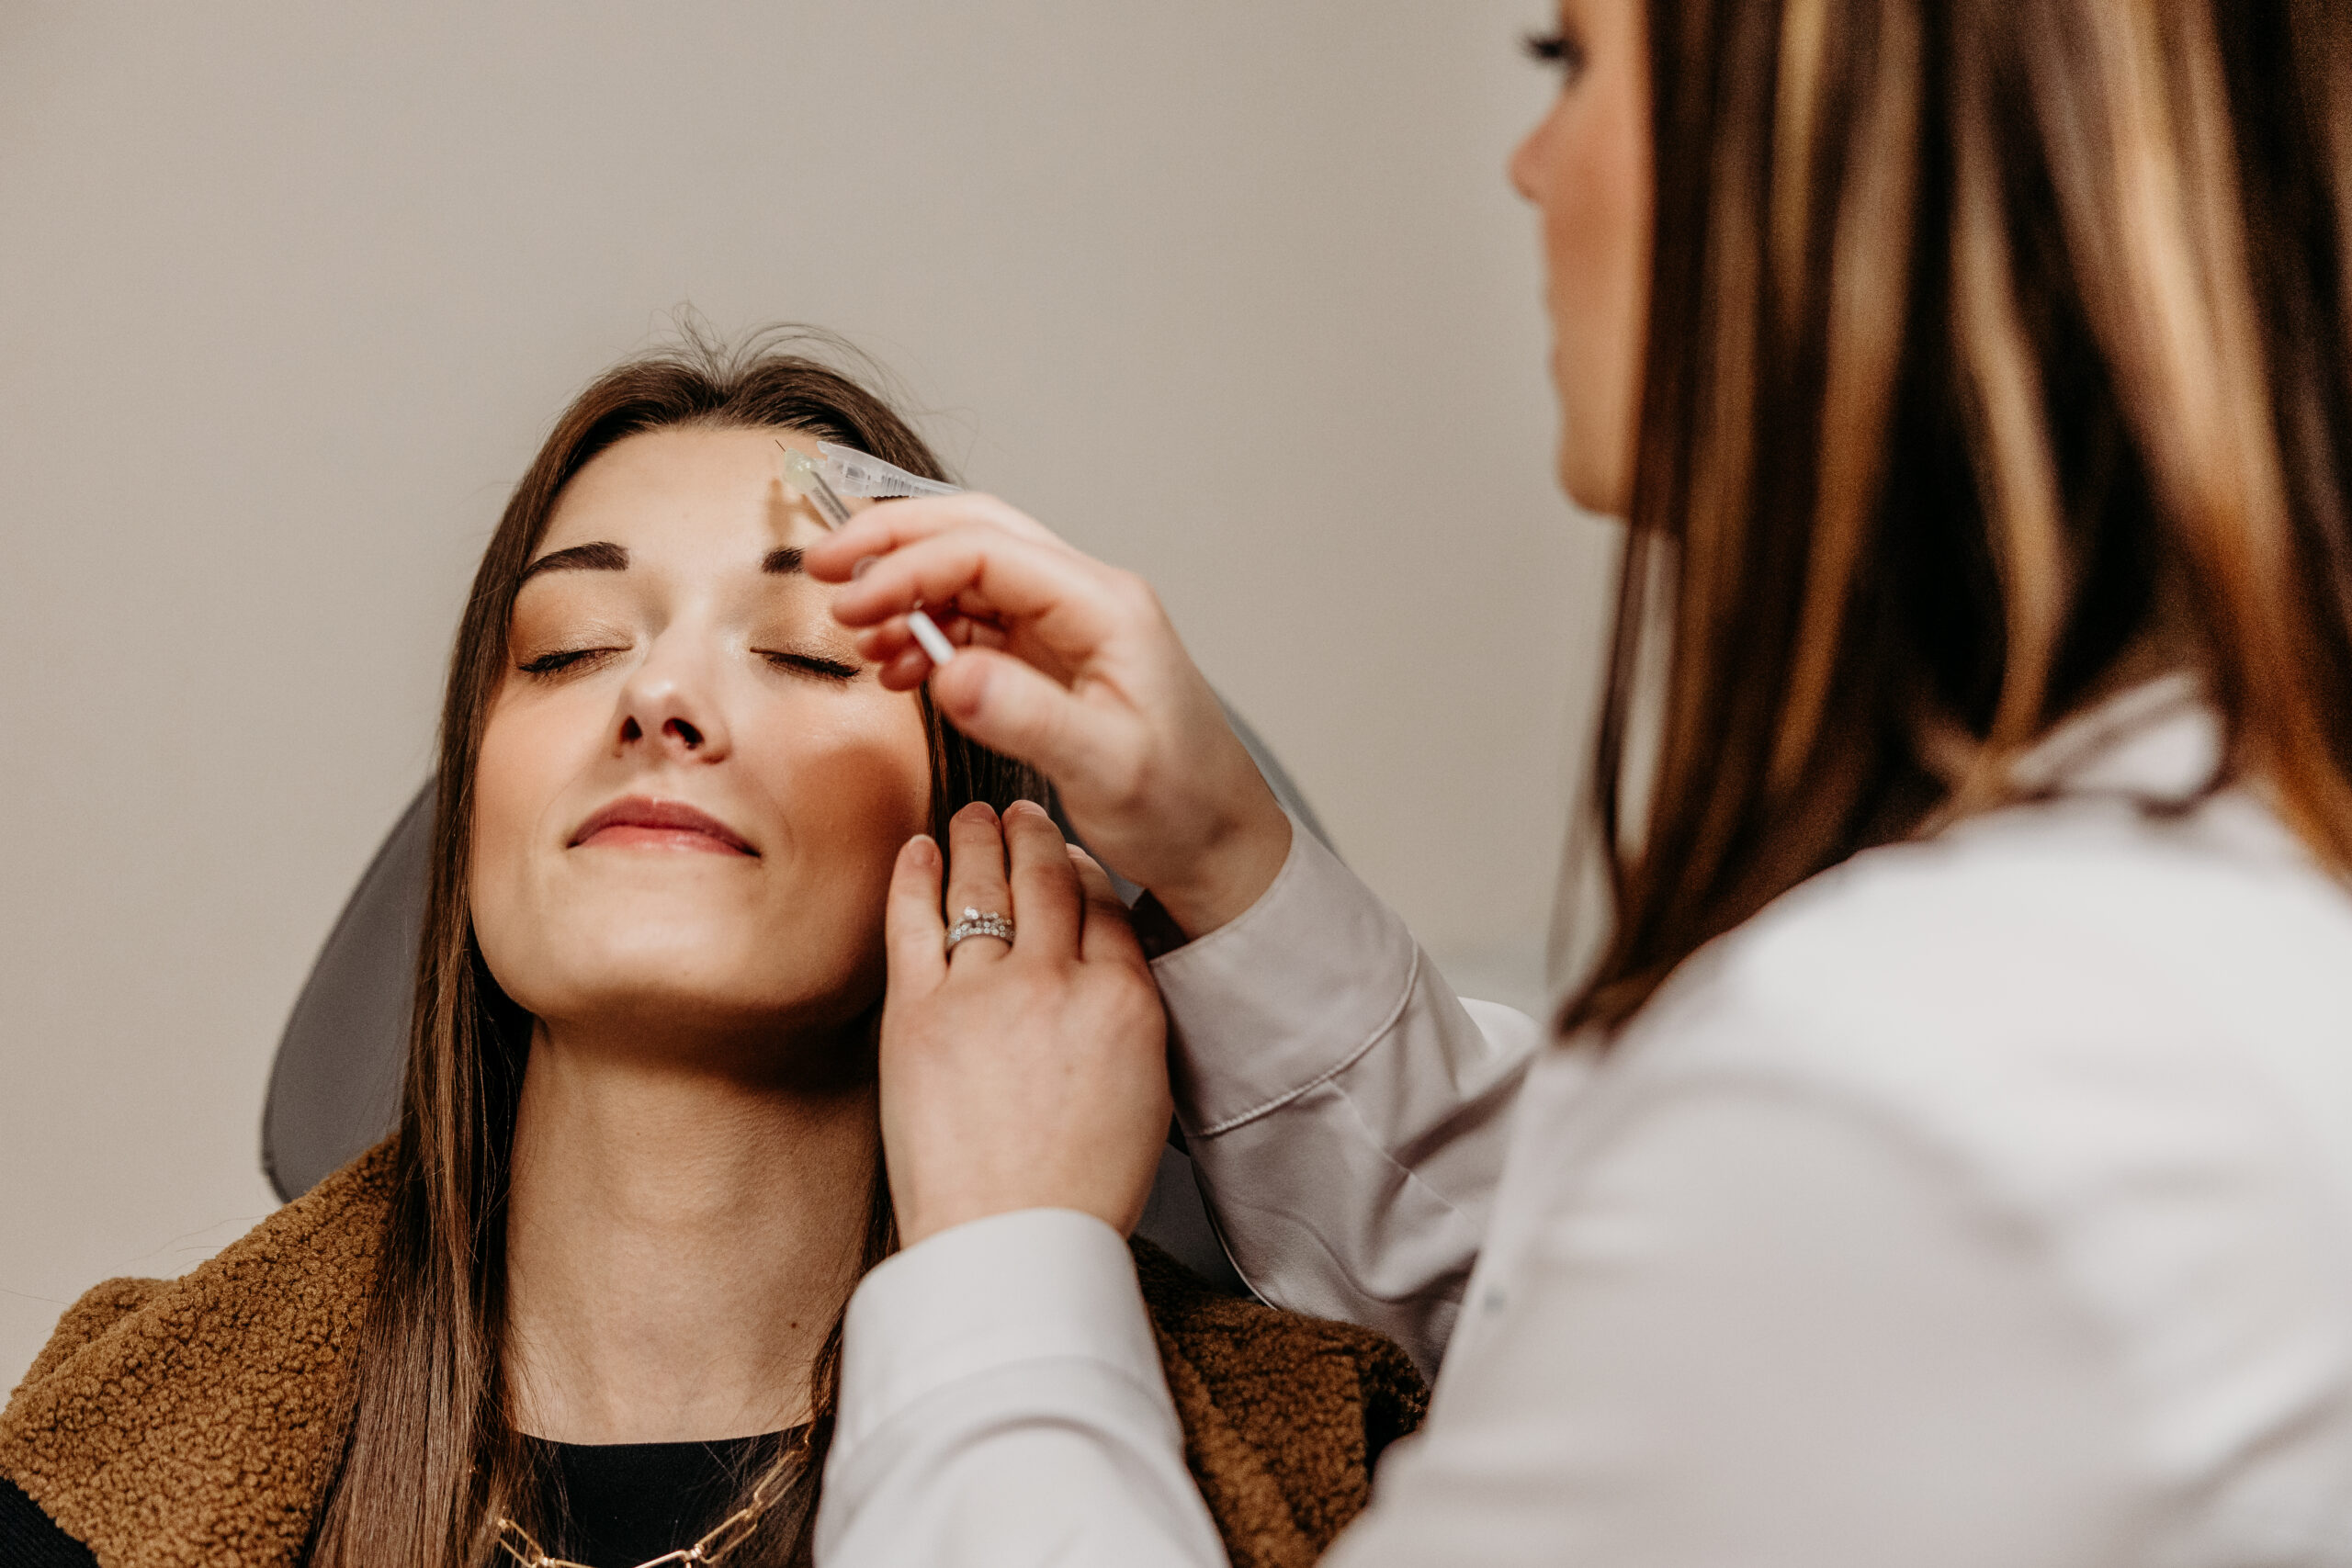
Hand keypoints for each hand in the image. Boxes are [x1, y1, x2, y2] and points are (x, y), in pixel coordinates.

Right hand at [807, 494, 1290, 938]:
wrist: (1220, 846)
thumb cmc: (1182, 808)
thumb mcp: (1105, 769)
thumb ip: (1026, 716)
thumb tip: (949, 670)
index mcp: (1106, 608)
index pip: (986, 552)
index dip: (908, 568)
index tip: (849, 604)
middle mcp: (1088, 601)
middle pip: (975, 533)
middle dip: (894, 544)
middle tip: (824, 569)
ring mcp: (1070, 626)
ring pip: (970, 575)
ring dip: (907, 595)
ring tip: (860, 642)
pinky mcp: (1055, 658)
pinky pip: (979, 622)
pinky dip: (929, 634)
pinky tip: (900, 670)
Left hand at [878, 799, 1173, 1246]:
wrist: (1009, 1243)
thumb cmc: (1077, 1190)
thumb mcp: (1146, 1095)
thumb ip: (1128, 1017)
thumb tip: (1104, 969)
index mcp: (1122, 1002)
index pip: (1105, 906)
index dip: (1084, 871)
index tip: (1070, 855)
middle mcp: (1056, 981)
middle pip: (1047, 878)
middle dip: (1035, 834)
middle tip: (1024, 812)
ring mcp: (982, 991)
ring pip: (982, 885)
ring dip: (979, 837)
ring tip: (975, 815)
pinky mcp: (917, 1011)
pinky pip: (914, 920)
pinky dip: (915, 873)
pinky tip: (917, 848)